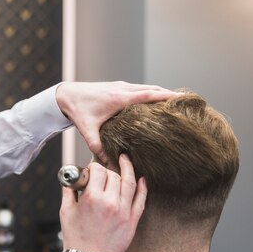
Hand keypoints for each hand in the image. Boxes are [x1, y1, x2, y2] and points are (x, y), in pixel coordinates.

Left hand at [56, 81, 178, 161]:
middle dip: (170, 95)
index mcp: (119, 98)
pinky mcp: (117, 87)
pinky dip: (150, 93)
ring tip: (176, 103)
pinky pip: (139, 89)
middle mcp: (122, 89)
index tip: (183, 99)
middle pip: (153, 89)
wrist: (65, 96)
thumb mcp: (87, 130)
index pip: (149, 94)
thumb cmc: (77, 111)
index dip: (167, 96)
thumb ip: (97, 147)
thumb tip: (108, 165)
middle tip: (187, 102)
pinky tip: (156, 102)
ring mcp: (120, 86)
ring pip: (147, 88)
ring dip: (161, 93)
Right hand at [59, 155, 145, 251]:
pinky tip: (141, 178)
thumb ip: (69, 191)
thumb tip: (69, 178)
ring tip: (125, 160)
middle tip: (103, 173)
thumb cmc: (76, 238)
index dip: (94, 167)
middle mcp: (110, 202)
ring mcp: (124, 211)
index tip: (91, 170)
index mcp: (92, 198)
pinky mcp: (132, 220)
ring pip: (129, 182)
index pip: (98, 171)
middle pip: (114, 175)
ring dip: (128, 169)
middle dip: (107, 170)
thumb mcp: (65, 211)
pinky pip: (141, 199)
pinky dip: (142, 187)